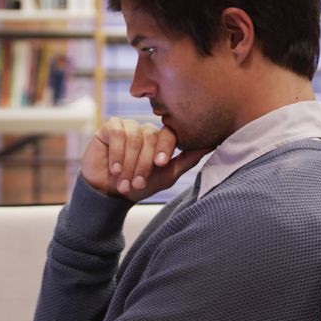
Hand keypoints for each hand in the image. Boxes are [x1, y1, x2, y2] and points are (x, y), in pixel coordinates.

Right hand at [82, 118, 211, 201]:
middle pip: (151, 137)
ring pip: (134, 137)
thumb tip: (211, 144)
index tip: (159, 164)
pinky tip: (114, 168)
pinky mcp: (109, 127)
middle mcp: (145, 129)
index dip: (164, 149)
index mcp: (160, 138)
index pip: (168, 135)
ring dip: (129, 163)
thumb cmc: (138, 186)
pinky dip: (117, 154)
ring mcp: (127, 126)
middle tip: (137, 183)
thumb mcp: (166, 176)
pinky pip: (117, 134)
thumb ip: (187, 160)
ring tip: (124, 181)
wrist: (109, 194)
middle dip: (143, 164)